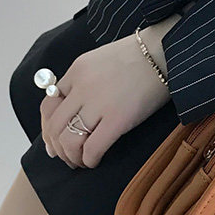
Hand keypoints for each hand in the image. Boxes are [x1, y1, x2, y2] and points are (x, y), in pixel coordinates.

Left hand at [40, 15, 177, 168]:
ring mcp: (99, 103)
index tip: (53, 142)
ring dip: (71, 157)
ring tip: (81, 162)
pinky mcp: (117, 119)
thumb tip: (75, 107)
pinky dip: (89, 160)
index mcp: (77, 70)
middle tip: (67, 158)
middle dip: (58, 148)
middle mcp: (82, 87)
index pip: (48, 105)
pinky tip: (95, 161)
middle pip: (55, 126)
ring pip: (69, 140)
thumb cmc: (141, 56)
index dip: (48, 128)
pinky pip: (92, 148)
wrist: (166, 51)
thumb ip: (85, 79)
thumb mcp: (102, 59)